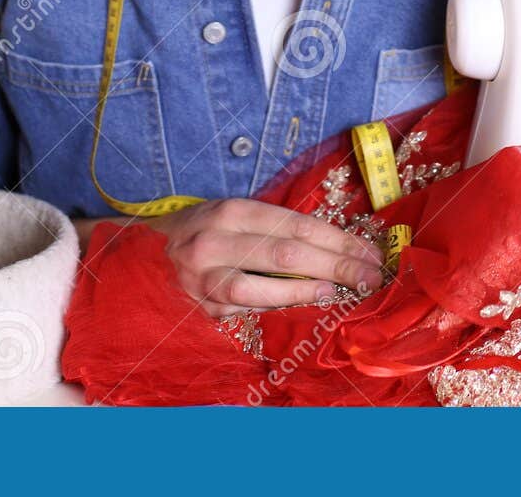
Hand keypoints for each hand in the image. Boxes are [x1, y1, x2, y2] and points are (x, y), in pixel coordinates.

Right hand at [154, 198, 384, 317]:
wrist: (149, 253)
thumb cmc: (209, 230)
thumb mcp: (240, 216)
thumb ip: (281, 229)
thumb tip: (341, 247)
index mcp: (233, 212)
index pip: (297, 225)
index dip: (339, 240)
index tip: (370, 252)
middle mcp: (216, 242)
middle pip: (287, 254)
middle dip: (337, 265)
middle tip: (371, 276)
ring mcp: (206, 278)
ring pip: (262, 288)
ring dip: (307, 290)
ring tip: (338, 292)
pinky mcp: (203, 308)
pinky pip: (247, 309)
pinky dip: (279, 306)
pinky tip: (304, 304)